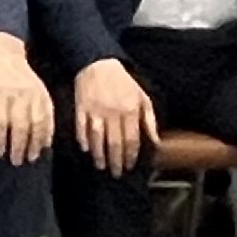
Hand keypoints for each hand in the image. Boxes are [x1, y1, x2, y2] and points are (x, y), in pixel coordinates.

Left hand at [0, 32, 51, 161]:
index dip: (0, 139)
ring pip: (38, 122)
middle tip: (16, 161)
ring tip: (32, 157)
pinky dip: (49, 131)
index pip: (0, 121)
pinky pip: (49, 115)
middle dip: (19, 146)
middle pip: (21, 125)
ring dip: (36, 143)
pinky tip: (45, 144)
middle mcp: (19, 92)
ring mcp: (33, 93)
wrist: (3, 48)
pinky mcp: (43, 92)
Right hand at [71, 58, 157, 176]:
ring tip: (101, 166)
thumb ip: (149, 119)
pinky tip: (85, 149)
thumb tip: (155, 140)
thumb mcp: (142, 97)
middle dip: (116, 161)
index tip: (130, 165)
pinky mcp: (81, 107)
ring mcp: (95, 110)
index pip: (132, 139)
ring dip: (99, 154)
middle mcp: (113, 112)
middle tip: (116, 173)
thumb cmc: (122, 82)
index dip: (131, 155)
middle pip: (115, 142)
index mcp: (130, 110)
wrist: (98, 63)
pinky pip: (81, 127)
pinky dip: (83, 139)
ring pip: (97, 138)